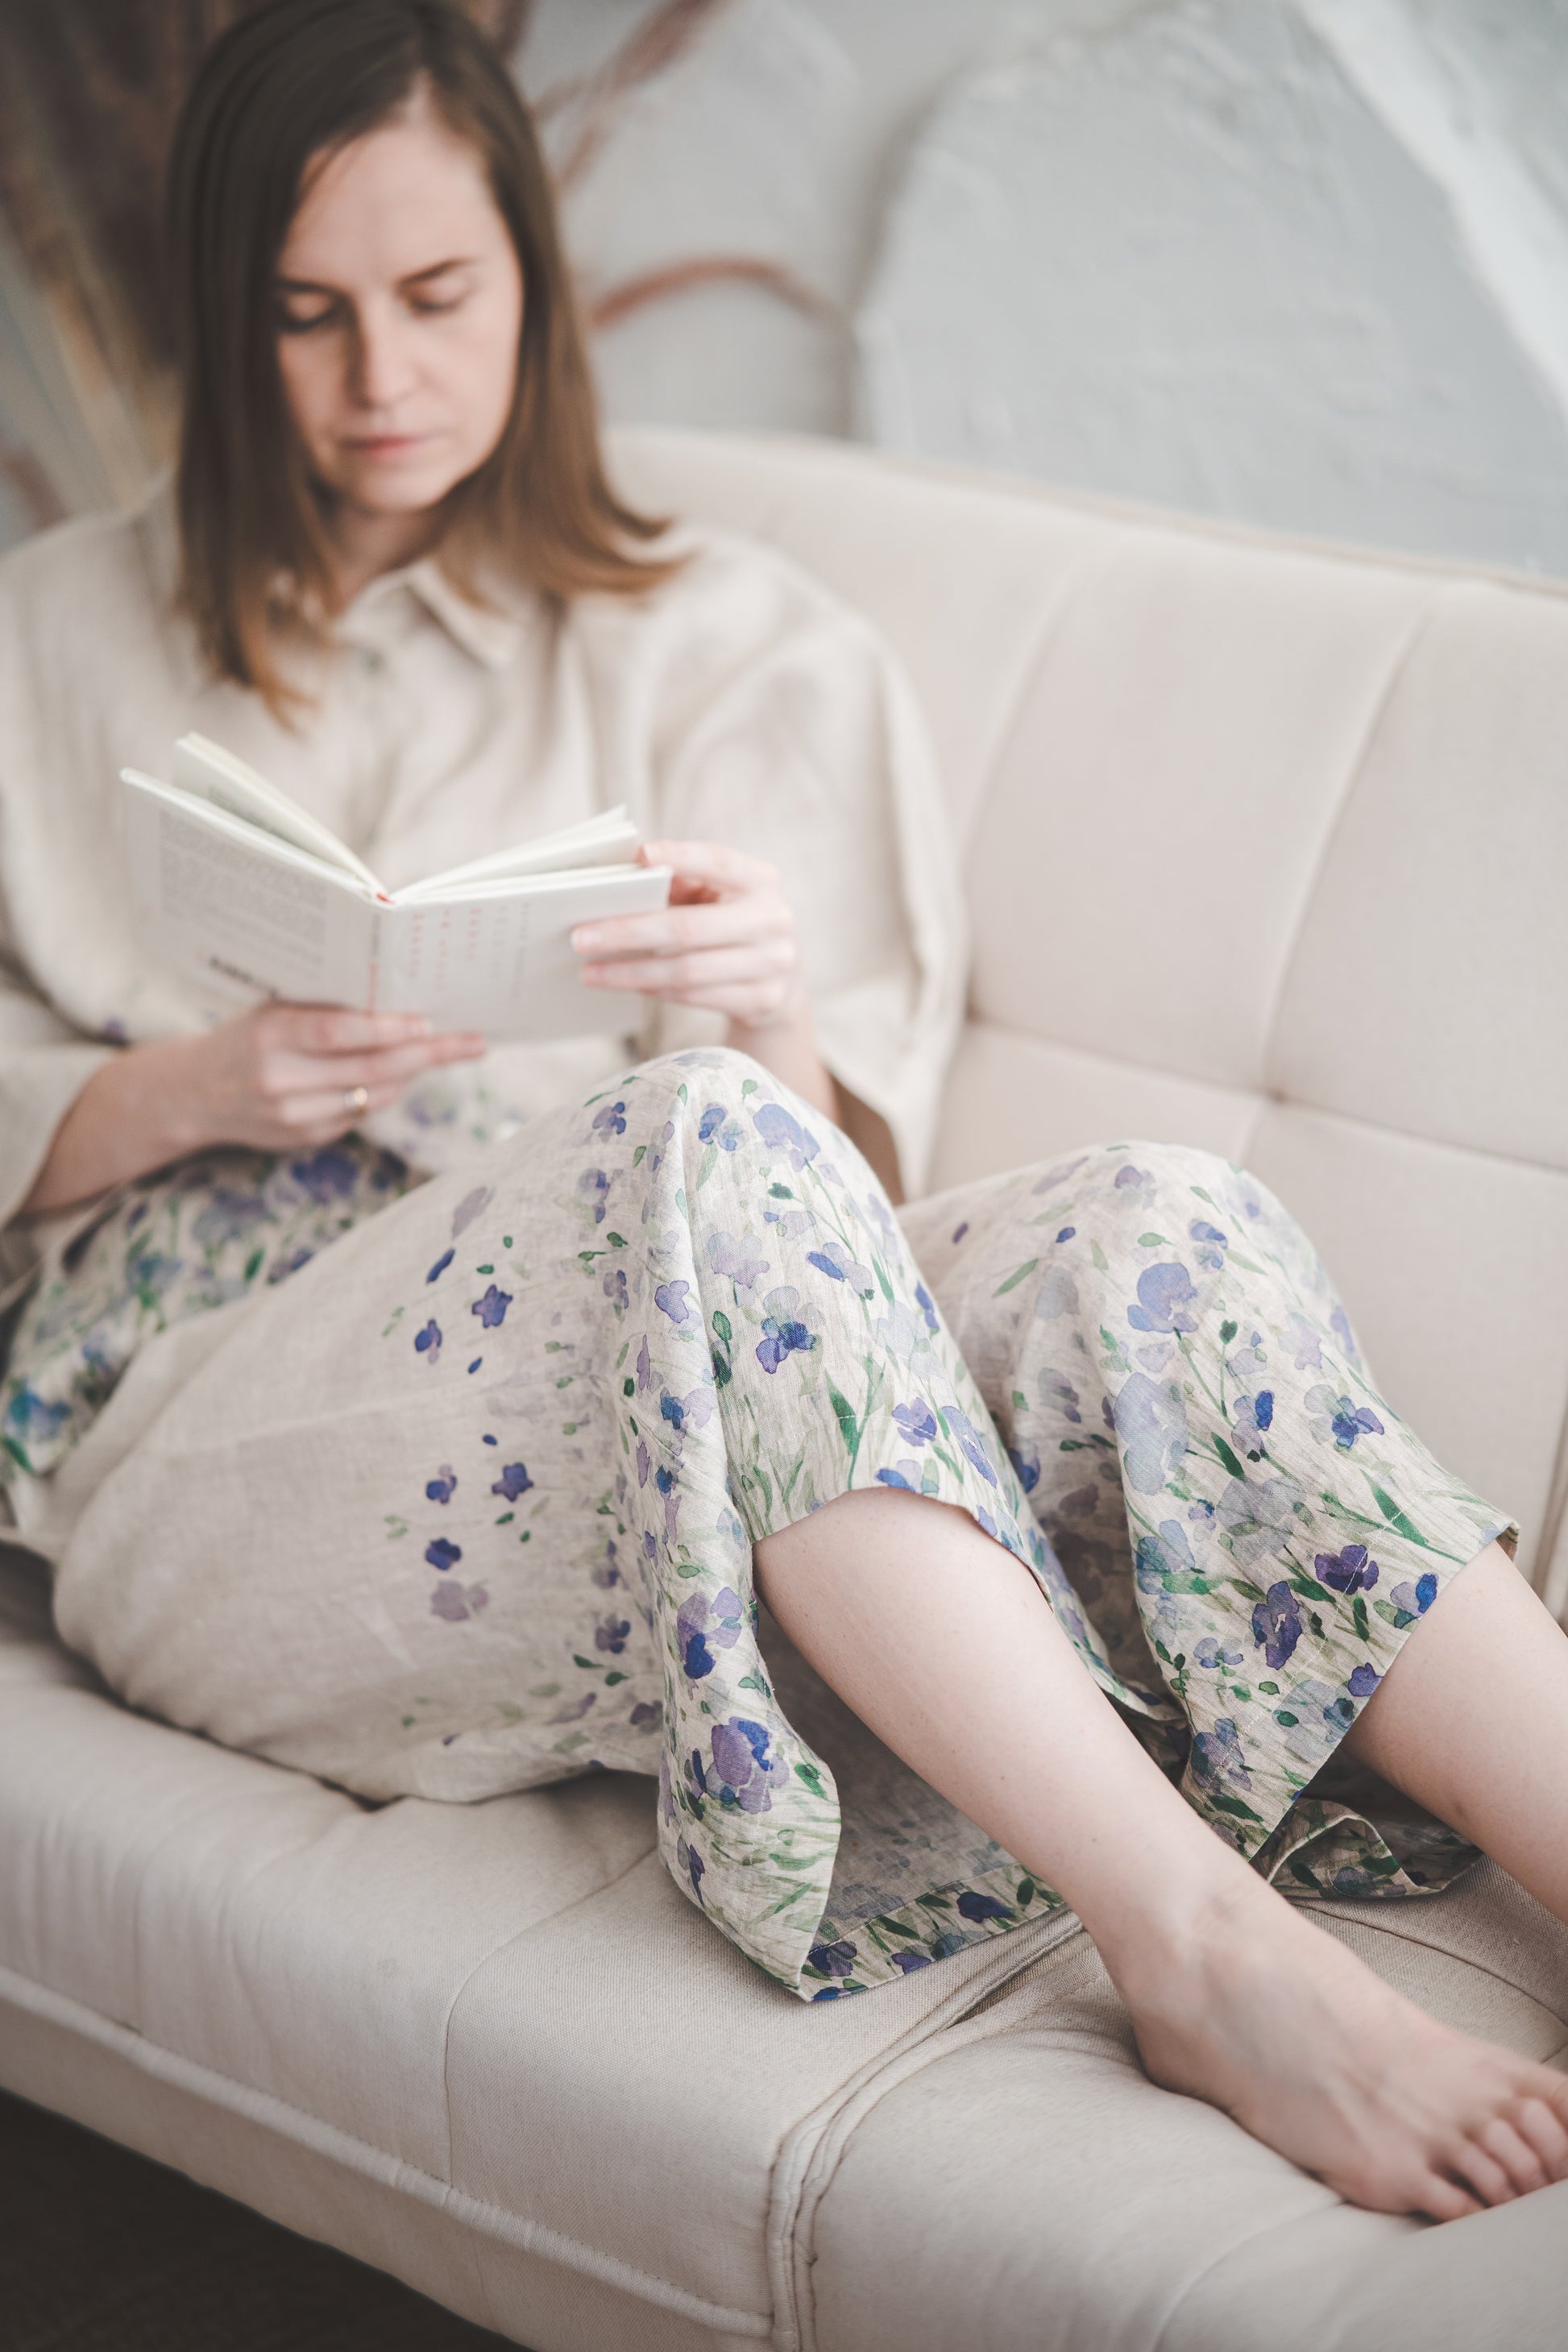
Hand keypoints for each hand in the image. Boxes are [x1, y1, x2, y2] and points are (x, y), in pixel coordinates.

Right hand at [22, 1002, 485, 1214]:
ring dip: (411, 1075)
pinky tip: (394, 1078)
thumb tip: (394, 998)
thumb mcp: (271, 1008)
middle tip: (472, 1041)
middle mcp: (280, 1080)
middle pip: (371, 1070)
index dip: (390, 1027)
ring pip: (372, 1096)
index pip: (341, 1032)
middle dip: (428, 1054)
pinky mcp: (301, 1140)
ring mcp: (291, 1117)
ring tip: (442, 1050)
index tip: (430, 1019)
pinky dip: (382, 1095)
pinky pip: (359, 1115)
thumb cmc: (244, 1035)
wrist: (193, 1093)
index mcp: (270, 1035)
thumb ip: (323, 1007)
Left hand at [571, 840, 802, 1027]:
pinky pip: (694, 996)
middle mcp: (773, 919)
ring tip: (590, 971)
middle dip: (628, 932)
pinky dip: (653, 988)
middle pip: (688, 928)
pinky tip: (623, 983)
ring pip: (686, 970)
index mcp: (761, 880)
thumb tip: (623, 878)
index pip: (717, 861)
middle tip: (580, 937)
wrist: (782, 985)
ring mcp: (773, 963)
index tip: (637, 856)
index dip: (680, 856)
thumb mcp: (719, 897)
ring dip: (631, 971)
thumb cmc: (731, 926)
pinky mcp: (763, 1000)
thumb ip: (683, 883)